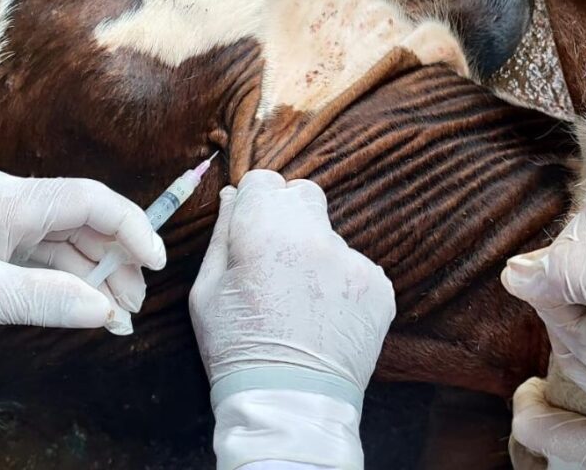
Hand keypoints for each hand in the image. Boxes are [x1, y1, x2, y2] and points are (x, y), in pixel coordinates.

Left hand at [0, 165, 165, 342]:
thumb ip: (47, 300)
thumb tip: (104, 312)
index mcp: (5, 198)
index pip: (89, 200)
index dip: (132, 226)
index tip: (157, 262)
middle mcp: (6, 197)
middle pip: (82, 219)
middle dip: (116, 259)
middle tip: (133, 303)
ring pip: (64, 238)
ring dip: (93, 272)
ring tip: (116, 312)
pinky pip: (40, 251)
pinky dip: (65, 277)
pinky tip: (83, 302)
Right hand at [189, 170, 395, 469]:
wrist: (291, 404)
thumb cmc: (237, 349)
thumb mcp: (206, 292)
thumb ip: (220, 235)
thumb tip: (231, 196)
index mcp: (265, 231)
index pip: (265, 181)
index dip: (253, 203)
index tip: (250, 230)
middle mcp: (316, 237)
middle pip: (304, 195)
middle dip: (287, 216)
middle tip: (275, 260)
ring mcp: (353, 261)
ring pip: (330, 237)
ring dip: (314, 255)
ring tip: (300, 302)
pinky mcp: (379, 286)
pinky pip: (354, 268)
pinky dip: (340, 284)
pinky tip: (324, 316)